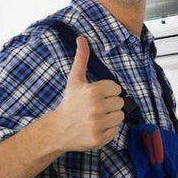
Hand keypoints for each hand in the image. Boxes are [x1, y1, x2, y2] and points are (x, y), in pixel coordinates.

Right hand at [50, 36, 124, 151]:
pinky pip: (116, 130)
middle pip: (120, 102)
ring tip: (96, 117)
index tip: (96, 96)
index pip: (117, 88)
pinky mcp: (99, 139)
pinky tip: (96, 127)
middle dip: (110, 104)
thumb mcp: (75, 79)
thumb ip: (81, 58)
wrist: (58, 129)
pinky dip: (108, 130)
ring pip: (120, 116)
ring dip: (111, 117)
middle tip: (95, 107)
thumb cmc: (69, 102)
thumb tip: (81, 38)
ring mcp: (97, 124)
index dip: (108, 92)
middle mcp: (96, 108)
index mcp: (93, 91)